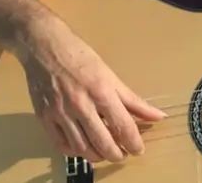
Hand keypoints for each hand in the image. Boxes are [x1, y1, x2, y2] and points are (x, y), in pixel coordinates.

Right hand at [18, 18, 165, 162]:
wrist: (44, 47)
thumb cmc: (80, 56)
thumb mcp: (110, 75)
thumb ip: (133, 100)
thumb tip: (158, 115)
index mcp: (101, 91)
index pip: (122, 125)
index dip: (133, 143)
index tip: (138, 150)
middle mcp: (80, 105)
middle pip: (102, 142)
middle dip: (116, 154)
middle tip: (123, 155)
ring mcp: (60, 114)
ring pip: (82, 148)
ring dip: (97, 155)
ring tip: (105, 152)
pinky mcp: (44, 118)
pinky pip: (61, 145)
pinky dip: (75, 152)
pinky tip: (83, 148)